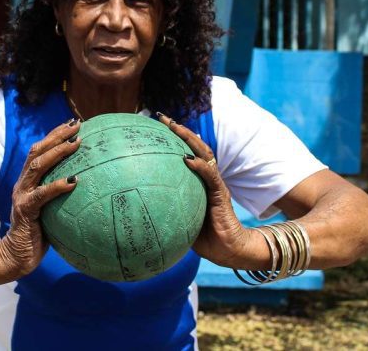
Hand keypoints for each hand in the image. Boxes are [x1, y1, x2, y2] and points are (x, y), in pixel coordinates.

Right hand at [0, 119, 81, 276]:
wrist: (16, 256)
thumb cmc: (39, 234)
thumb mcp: (52, 210)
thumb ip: (62, 197)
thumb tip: (91, 187)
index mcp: (29, 181)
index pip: (40, 150)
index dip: (55, 135)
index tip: (73, 123)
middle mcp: (23, 183)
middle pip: (37, 151)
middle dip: (57, 135)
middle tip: (77, 125)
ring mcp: (22, 195)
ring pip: (37, 166)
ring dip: (57, 152)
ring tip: (76, 144)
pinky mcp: (25, 210)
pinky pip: (42, 195)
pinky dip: (57, 185)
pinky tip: (74, 180)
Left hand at [157, 113, 259, 267]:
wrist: (229, 250)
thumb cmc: (205, 238)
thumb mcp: (181, 221)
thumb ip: (167, 210)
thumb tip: (138, 208)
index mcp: (198, 182)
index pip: (186, 154)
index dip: (172, 140)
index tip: (154, 128)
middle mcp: (207, 178)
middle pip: (194, 146)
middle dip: (179, 129)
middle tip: (161, 117)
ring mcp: (215, 184)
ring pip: (204, 154)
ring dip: (190, 139)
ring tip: (175, 126)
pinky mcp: (221, 194)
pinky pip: (210, 176)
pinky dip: (199, 166)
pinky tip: (187, 159)